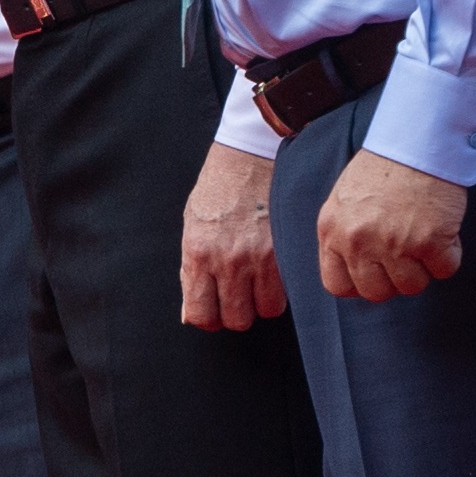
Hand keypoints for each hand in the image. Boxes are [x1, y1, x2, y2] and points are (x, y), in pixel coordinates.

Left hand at [179, 142, 288, 328]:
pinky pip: (285, 292)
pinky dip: (279, 290)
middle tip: (237, 297)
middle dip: (236, 314)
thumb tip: (190, 312)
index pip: (200, 315)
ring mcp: (258, 258)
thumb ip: (190, 270)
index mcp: (197, 254)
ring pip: (264, 311)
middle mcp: (227, 261)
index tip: (213, 311)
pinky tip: (273, 275)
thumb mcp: (191, 227)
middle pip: (235, 320)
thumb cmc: (218, 189)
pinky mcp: (283, 251)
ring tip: (257, 286)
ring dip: (260, 304)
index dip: (208, 319)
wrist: (250, 156)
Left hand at [315, 150, 468, 303]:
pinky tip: (445, 231)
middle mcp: (358, 242)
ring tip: (426, 238)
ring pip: (412, 286)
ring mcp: (394, 244)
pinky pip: (444, 270)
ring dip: (424, 268)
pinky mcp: (429, 242)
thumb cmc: (385, 163)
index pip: (337, 285)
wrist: (419, 138)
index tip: (377, 271)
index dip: (361, 283)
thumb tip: (356, 266)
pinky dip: (449, 256)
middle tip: (407, 255)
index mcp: (332, 230)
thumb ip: (345, 233)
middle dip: (394, 278)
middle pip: (376, 292)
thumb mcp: (345, 198)